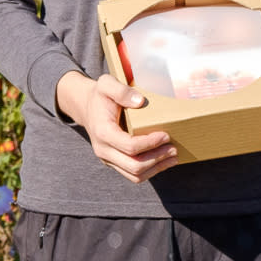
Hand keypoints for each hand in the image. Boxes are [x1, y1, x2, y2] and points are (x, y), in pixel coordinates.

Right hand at [56, 71, 176, 182]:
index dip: (150, 143)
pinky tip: (163, 161)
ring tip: (172, 157)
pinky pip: (133, 175)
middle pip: (134, 165)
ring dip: (156, 168)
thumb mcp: (107, 85)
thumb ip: (121, 91)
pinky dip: (150, 171)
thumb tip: (139, 101)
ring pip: (135, 175)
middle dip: (157, 158)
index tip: (166, 135)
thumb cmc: (100, 96)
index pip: (130, 146)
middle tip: (173, 148)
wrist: (87, 107)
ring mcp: (107, 158)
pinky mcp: (113, 162)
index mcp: (102, 132)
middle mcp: (102, 150)